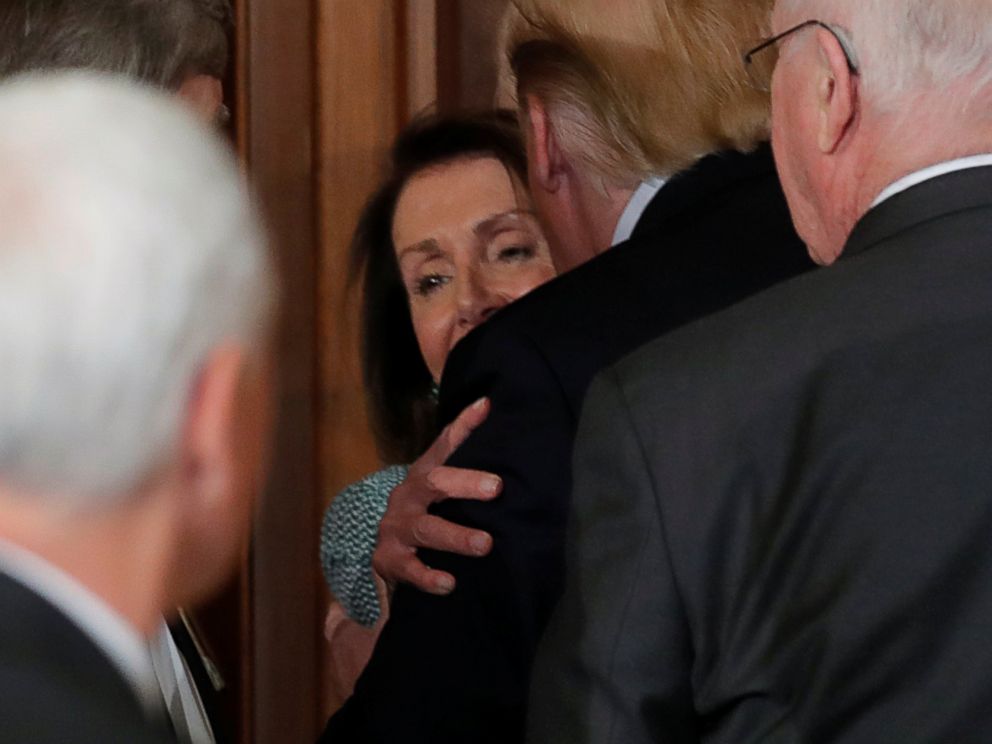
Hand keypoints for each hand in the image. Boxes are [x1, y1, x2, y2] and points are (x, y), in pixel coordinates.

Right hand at [372, 398, 500, 594]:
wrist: (388, 554)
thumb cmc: (425, 511)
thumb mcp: (440, 479)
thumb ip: (461, 444)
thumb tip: (487, 403)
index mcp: (423, 474)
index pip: (444, 445)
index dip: (463, 426)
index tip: (486, 409)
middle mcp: (407, 496)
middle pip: (434, 483)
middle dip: (464, 484)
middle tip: (497, 487)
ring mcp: (395, 528)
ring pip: (425, 529)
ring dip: (455, 536)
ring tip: (484, 544)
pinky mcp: (389, 560)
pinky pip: (408, 569)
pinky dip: (428, 577)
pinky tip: (449, 583)